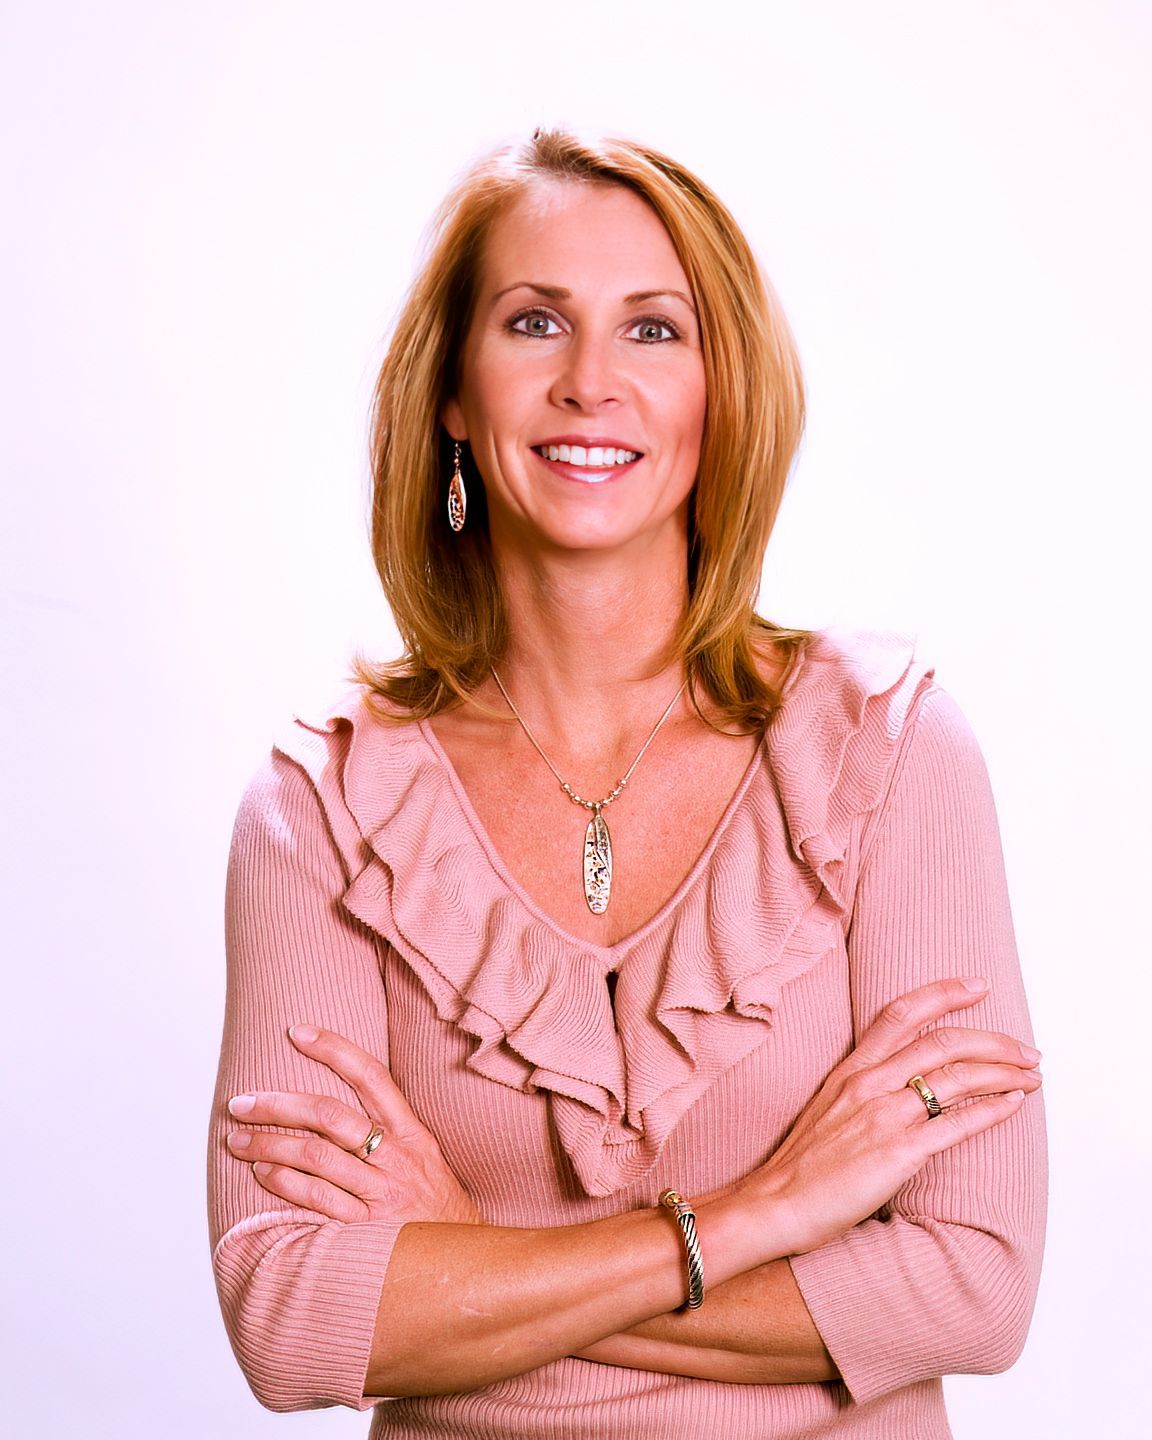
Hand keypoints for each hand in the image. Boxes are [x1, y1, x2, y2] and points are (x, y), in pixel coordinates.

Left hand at [225, 1025, 482, 1226]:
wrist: (466, 1267)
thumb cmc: (436, 1212)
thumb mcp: (425, 1162)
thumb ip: (389, 1136)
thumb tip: (333, 1110)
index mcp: (414, 1134)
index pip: (372, 1076)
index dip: (334, 1049)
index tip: (296, 1031)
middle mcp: (399, 1158)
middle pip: (331, 1115)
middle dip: (279, 1105)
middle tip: (241, 1102)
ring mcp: (384, 1193)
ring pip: (317, 1156)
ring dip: (270, 1145)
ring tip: (238, 1139)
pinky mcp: (369, 1229)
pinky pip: (319, 1200)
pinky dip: (286, 1184)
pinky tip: (263, 1174)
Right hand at [746, 977, 1041, 1256]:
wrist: (773, 1204)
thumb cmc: (799, 1166)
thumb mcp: (827, 1109)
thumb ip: (862, 1091)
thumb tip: (901, 1087)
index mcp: (851, 1070)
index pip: (901, 1013)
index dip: (943, 993)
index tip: (978, 986)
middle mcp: (869, 1083)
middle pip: (942, 1042)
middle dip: (994, 1040)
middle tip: (1026, 1049)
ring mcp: (884, 1115)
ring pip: (956, 1077)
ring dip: (1003, 1072)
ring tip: (1031, 1075)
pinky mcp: (898, 1152)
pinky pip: (956, 1123)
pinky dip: (992, 1109)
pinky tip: (1013, 1104)